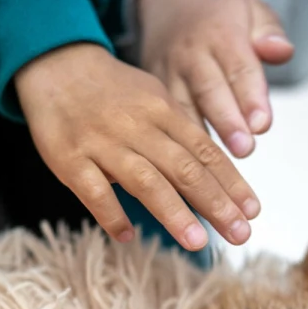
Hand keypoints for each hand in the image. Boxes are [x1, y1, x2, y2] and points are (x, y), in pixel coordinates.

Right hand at [14, 42, 259, 249]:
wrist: (55, 65)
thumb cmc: (112, 92)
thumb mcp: (155, 99)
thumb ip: (182, 135)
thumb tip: (218, 175)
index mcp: (163, 111)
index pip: (205, 152)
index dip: (231, 183)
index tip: (252, 210)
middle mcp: (137, 127)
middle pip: (184, 168)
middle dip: (215, 203)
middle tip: (240, 233)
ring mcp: (103, 143)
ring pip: (145, 180)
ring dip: (174, 213)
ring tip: (197, 243)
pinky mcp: (70, 159)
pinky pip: (94, 191)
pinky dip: (111, 215)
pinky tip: (128, 236)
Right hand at [139, 0, 293, 156]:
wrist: (168, 4)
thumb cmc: (217, 15)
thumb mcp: (248, 10)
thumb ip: (267, 32)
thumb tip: (280, 50)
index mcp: (220, 34)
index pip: (240, 67)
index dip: (251, 96)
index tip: (262, 124)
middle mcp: (191, 54)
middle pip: (210, 91)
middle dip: (227, 122)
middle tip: (244, 149)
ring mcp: (167, 72)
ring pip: (182, 110)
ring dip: (198, 143)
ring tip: (214, 171)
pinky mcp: (150, 91)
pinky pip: (160, 120)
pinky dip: (171, 146)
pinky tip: (184, 172)